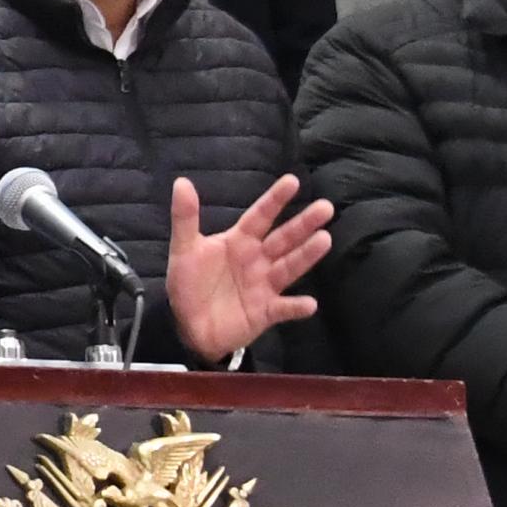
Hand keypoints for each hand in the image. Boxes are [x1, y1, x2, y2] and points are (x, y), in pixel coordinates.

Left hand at [163, 174, 336, 364]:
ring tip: (324, 240)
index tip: (293, 181)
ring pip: (289, 267)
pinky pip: (283, 308)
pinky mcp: (266, 312)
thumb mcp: (184, 249)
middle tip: (325, 207)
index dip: (275, 199)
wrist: (187, 325)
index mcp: (240, 241)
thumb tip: (181, 182)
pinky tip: (310, 303)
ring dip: (306, 255)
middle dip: (303, 224)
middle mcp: (257, 260)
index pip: (260, 216)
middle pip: (283, 238)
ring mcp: (264, 286)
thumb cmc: (190, 283)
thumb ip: (185, 217)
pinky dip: (295, 307)